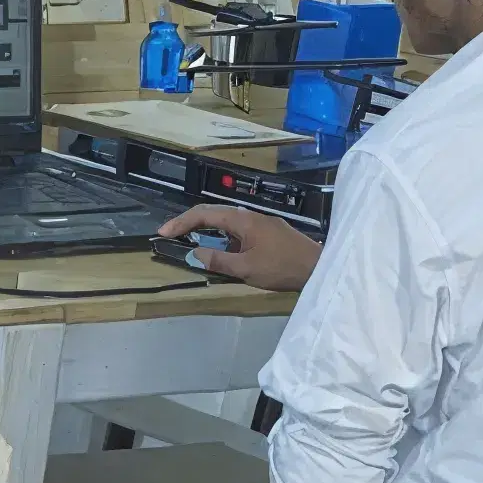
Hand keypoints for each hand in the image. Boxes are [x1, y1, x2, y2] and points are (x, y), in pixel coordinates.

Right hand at [153, 206, 318, 293]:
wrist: (319, 268)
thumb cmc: (283, 267)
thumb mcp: (247, 269)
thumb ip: (218, 261)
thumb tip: (194, 254)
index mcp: (243, 220)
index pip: (204, 213)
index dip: (181, 222)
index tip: (163, 233)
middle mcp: (251, 216)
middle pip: (214, 214)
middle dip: (190, 223)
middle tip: (171, 236)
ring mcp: (262, 224)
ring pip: (227, 223)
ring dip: (207, 231)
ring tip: (191, 244)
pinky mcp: (270, 233)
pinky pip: (239, 231)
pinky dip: (223, 238)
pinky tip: (222, 251)